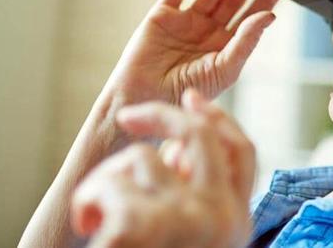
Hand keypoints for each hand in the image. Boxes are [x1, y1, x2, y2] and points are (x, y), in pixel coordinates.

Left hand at [71, 89, 255, 247]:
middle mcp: (220, 218)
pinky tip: (90, 227)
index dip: (218, 120)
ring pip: (141, 158)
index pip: (243, 153)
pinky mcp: (140, 226)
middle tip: (130, 114)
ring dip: (109, 180)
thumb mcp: (195, 240)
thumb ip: (198, 198)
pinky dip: (89, 201)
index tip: (194, 99)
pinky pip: (108, 184)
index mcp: (237, 224)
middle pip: (198, 136)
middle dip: (163, 114)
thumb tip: (179, 151)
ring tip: (99, 216)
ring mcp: (183, 220)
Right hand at [105, 0, 278, 105]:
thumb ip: (247, 41)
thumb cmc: (185, 93)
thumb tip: (269, 16)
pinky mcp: (164, 13)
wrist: (145, 98)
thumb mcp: (225, 69)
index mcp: (226, 45)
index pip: (250, 17)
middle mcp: (208, 30)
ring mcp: (186, 20)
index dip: (263, 0)